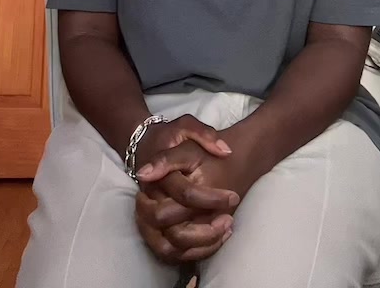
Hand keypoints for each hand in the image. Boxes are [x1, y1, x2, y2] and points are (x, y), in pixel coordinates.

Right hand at [133, 117, 239, 264]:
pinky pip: (170, 253)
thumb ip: (205, 134)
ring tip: (225, 230)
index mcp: (159, 176)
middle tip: (229, 218)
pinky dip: (194, 252)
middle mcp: (149, 201)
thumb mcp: (186, 126)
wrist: (146, 147)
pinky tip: (216, 238)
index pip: (187, 194)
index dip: (213, 198)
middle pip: (175, 229)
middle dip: (206, 230)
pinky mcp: (151, 230)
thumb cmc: (170, 138)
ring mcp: (147, 218)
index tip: (233, 197)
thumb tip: (225, 150)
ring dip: (201, 245)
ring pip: (171, 247)